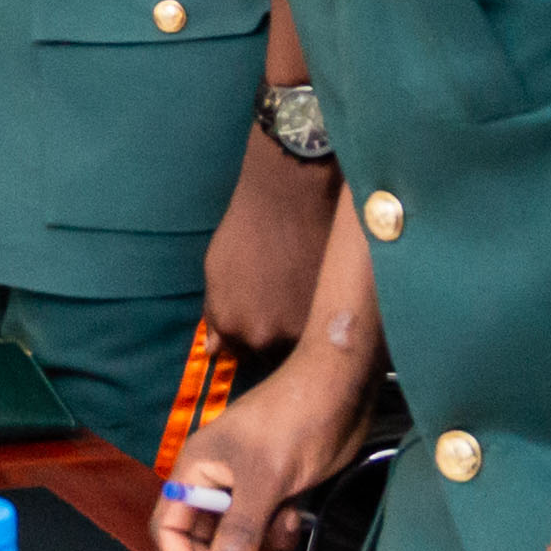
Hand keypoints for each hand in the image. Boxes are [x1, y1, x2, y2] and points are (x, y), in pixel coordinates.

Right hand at [152, 360, 370, 550]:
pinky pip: (266, 525)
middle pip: (201, 536)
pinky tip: (293, 520)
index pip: (169, 525)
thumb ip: (240, 531)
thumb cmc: (291, 422)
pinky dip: (277, 532)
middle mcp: (215, 480)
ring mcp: (247, 484)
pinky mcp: (276, 488)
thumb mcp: (263, 479)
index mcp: (195, 470)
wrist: (339, 392)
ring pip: (236, 535)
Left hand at [204, 127, 339, 354]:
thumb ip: (217, 315)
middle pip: (272, 353)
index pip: (240, 353)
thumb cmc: (248, 227)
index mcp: (233, 326)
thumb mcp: (216, 269)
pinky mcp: (334, 315)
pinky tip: (320, 288)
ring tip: (302, 290)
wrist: (291, 197)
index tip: (258, 312)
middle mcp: (266, 338)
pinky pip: (327, 327)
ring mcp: (302, 330)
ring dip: (302, 327)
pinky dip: (324, 314)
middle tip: (281, 297)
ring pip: (302, 344)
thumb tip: (216, 350)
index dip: (249, 332)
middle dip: (275, 332)